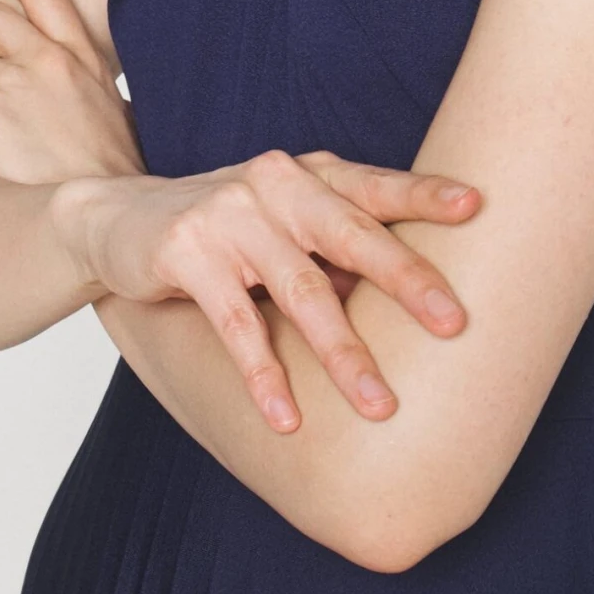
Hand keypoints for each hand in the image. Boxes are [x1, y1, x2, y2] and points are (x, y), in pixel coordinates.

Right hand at [59, 148, 481, 432]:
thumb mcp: (285, 222)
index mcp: (310, 174)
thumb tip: (417, 305)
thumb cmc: (228, 227)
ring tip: (379, 407)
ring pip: (301, 291)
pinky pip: (236, 325)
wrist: (117, 218)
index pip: (376, 185)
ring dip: (342, 354)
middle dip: (407, 281)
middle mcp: (276, 185)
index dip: (425, 194)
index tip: (476, 207)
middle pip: (353, 234)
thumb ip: (338, 250)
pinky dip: (264, 376)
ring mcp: (230, 216)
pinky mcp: (188, 254)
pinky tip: (287, 419)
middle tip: (454, 323)